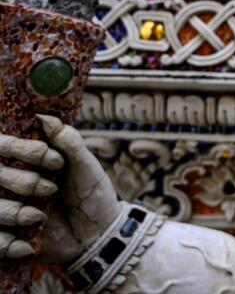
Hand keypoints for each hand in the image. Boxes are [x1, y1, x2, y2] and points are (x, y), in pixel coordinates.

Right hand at [0, 115, 122, 264]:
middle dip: (22, 181)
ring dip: (13, 212)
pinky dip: (6, 243)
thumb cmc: (93, 193)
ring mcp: (8, 207)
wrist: (99, 233)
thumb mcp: (86, 166)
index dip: (26, 150)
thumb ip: (68, 142)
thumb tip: (45, 117)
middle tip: (50, 188)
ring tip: (39, 216)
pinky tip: (27, 245)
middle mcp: (12, 181)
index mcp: (29, 160)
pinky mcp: (8, 234)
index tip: (56, 161)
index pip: (6, 145)